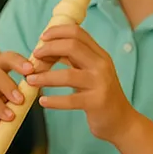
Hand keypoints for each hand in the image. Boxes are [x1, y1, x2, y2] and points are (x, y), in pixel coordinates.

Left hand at [27, 24, 135, 140]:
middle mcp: (102, 65)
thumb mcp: (89, 72)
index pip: (78, 33)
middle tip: (34, 57)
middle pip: (72, 46)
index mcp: (99, 55)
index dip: (57, 32)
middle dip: (48, 49)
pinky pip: (70, 99)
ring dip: (45, 77)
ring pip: (67, 75)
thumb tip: (45, 50)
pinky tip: (42, 101)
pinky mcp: (97, 102)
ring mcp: (101, 84)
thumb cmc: (98, 94)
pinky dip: (54, 100)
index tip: (41, 38)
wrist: (121, 121)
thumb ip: (72, 59)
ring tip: (30, 80)